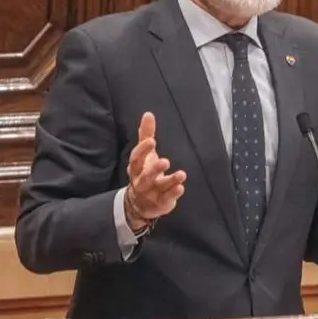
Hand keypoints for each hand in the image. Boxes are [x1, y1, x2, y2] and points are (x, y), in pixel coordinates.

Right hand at [124, 112, 185, 229]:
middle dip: (154, 168)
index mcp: (136, 168)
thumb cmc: (143, 172)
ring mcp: (151, 193)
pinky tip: (181, 187)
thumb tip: (148, 114)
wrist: (139, 204)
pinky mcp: (161, 203)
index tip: (152, 141)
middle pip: (146, 175)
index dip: (143, 150)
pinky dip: (173, 193)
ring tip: (181, 174)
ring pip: (159, 187)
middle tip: (165, 161)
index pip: (136, 158)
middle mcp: (141, 181)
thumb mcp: (144, 155)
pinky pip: (166, 199)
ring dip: (170, 180)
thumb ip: (145, 135)